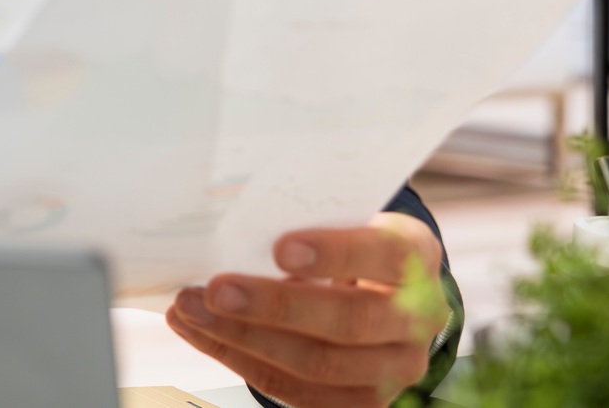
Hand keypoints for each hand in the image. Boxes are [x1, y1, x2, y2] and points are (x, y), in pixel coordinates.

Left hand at [165, 213, 449, 407]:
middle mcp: (418, 318)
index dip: (335, 253)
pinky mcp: (363, 400)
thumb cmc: (345, 241)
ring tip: (190, 309)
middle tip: (215, 289)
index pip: (386, 255)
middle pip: (351, 321)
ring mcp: (395, 367)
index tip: (279, 248)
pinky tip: (199, 331)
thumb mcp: (341, 218)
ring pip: (320, 365)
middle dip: (275, 307)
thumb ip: (303, 220)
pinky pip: (296, 389)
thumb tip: (227, 224)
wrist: (380, 290)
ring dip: (244, 337)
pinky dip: (238, 358)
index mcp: (415, 256)